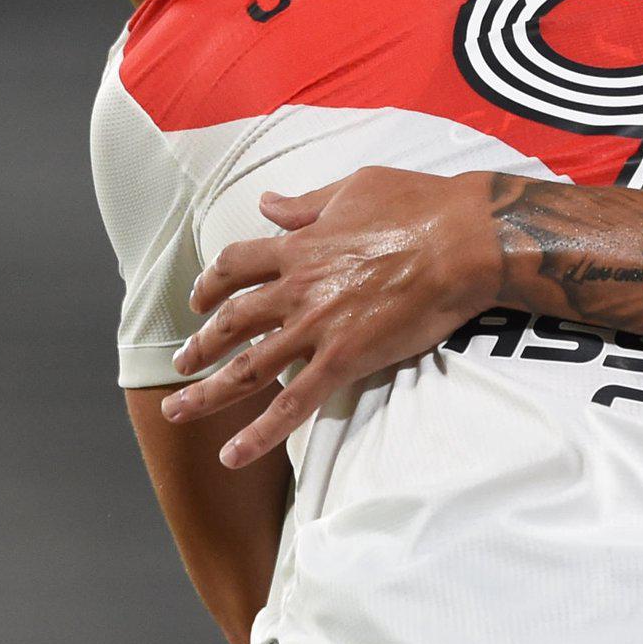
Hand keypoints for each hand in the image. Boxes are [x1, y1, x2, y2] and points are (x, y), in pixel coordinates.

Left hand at [162, 168, 501, 467]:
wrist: (464, 240)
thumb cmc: (420, 205)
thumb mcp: (354, 188)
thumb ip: (306, 204)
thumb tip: (268, 202)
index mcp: (299, 247)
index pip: (235, 265)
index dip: (211, 283)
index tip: (200, 299)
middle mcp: (297, 288)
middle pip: (230, 321)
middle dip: (200, 344)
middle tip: (181, 362)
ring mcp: (318, 326)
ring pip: (247, 368)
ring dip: (207, 393)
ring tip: (178, 411)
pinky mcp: (344, 359)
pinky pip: (293, 405)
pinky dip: (258, 433)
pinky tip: (232, 455)